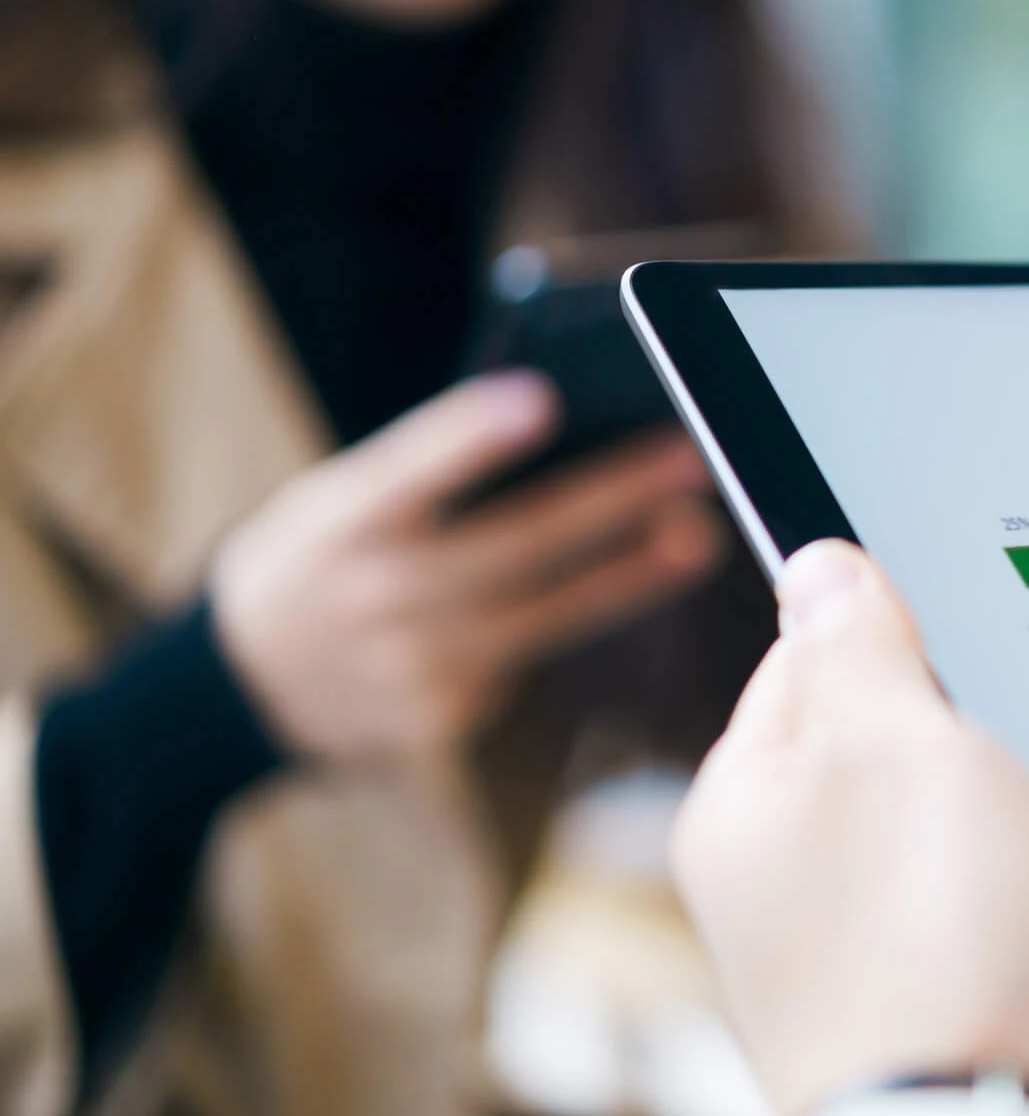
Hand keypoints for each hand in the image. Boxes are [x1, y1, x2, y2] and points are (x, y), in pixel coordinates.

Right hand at [211, 372, 721, 759]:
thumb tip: (547, 419)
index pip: (408, 470)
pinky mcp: (442, 718)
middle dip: (612, 503)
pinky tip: (612, 585)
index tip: (541, 397)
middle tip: (689, 463)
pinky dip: (568, 620)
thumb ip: (424, 470)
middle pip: (512, 546)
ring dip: (629, 575)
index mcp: (339, 521)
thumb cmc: (322, 555)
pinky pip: (523, 658)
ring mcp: (409, 670)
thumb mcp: (337, 497)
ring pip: (543, 615)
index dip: (473, 436)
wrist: (245, 685)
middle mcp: (373, 598)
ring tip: (697, 537)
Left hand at [670, 540, 1028, 1115]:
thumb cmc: (933, 938)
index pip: (807, 660)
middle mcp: (783, 895)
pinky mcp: (930, 1028)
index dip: (899, 628)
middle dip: (979, 745)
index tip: (972, 626)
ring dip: (1025, 846)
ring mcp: (854, 969)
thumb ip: (857, 646)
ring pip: (959, 853)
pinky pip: (999, 943)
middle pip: (892, 759)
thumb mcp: (895, 743)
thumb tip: (818, 563)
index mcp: (746, 808)